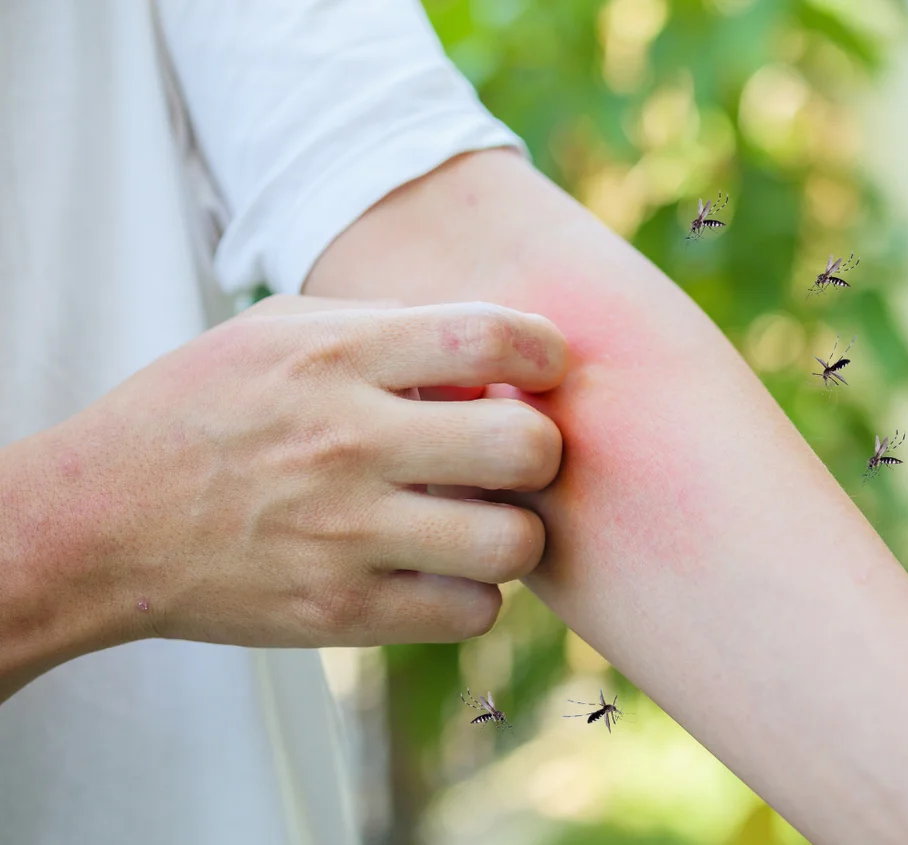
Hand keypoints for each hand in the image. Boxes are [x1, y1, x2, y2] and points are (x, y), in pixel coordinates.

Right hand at [59, 295, 566, 648]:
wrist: (98, 523)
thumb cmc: (201, 410)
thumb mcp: (280, 332)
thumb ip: (390, 327)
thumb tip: (493, 357)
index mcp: (337, 357)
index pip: (490, 337)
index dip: (545, 351)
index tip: (541, 368)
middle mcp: (348, 443)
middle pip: (525, 449)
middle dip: (541, 449)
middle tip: (513, 455)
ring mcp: (345, 536)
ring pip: (512, 544)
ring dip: (514, 531)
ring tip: (480, 519)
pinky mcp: (340, 615)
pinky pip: (471, 612)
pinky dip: (473, 592)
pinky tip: (441, 569)